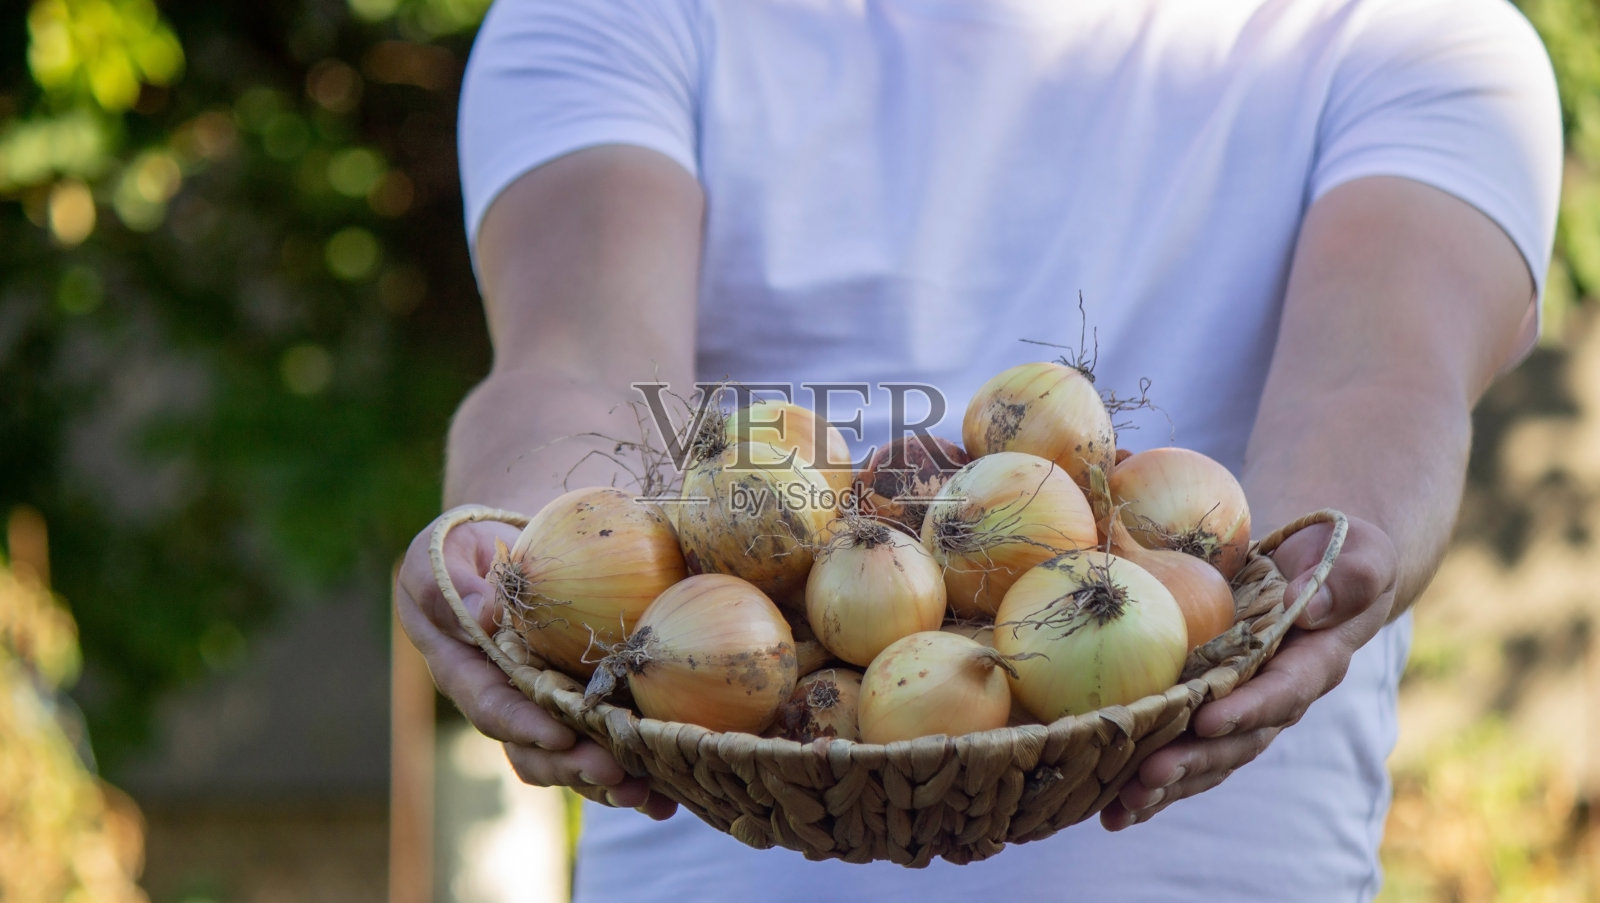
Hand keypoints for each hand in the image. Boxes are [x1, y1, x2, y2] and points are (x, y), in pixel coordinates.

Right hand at [393, 508, 677, 818]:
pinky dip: (639, 770)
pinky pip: (607, 743)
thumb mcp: (442, 555)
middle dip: (575, 765)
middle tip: (615, 773)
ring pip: (574, 757)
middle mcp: (507, 701)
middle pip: (537, 748)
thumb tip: (482, 615)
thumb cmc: (464, 548)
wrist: (509, 545)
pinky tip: (670, 794)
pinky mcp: (583, 706)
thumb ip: (450, 587)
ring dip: (608, 781)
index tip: (557, 735)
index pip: (492, 707)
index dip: (522, 726)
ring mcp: (546, 708)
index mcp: (466, 671)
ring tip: (648, 793)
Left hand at [1099, 514, 1396, 830]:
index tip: (1210, 722)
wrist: (1321, 568)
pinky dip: (1152, 781)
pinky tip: (1112, 806)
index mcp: (1316, 663)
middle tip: (1150, 775)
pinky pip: (1185, 749)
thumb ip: (1350, 579)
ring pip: (1208, 757)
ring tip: (1122, 807)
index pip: (1283, 693)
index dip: (1248, 710)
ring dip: (1166, 785)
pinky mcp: (1213, 709)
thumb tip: (1309, 607)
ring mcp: (1245, 709)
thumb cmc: (1342, 554)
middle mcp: (1278, 698)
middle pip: (1238, 741)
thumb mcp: (1361, 557)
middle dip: (1194, 761)